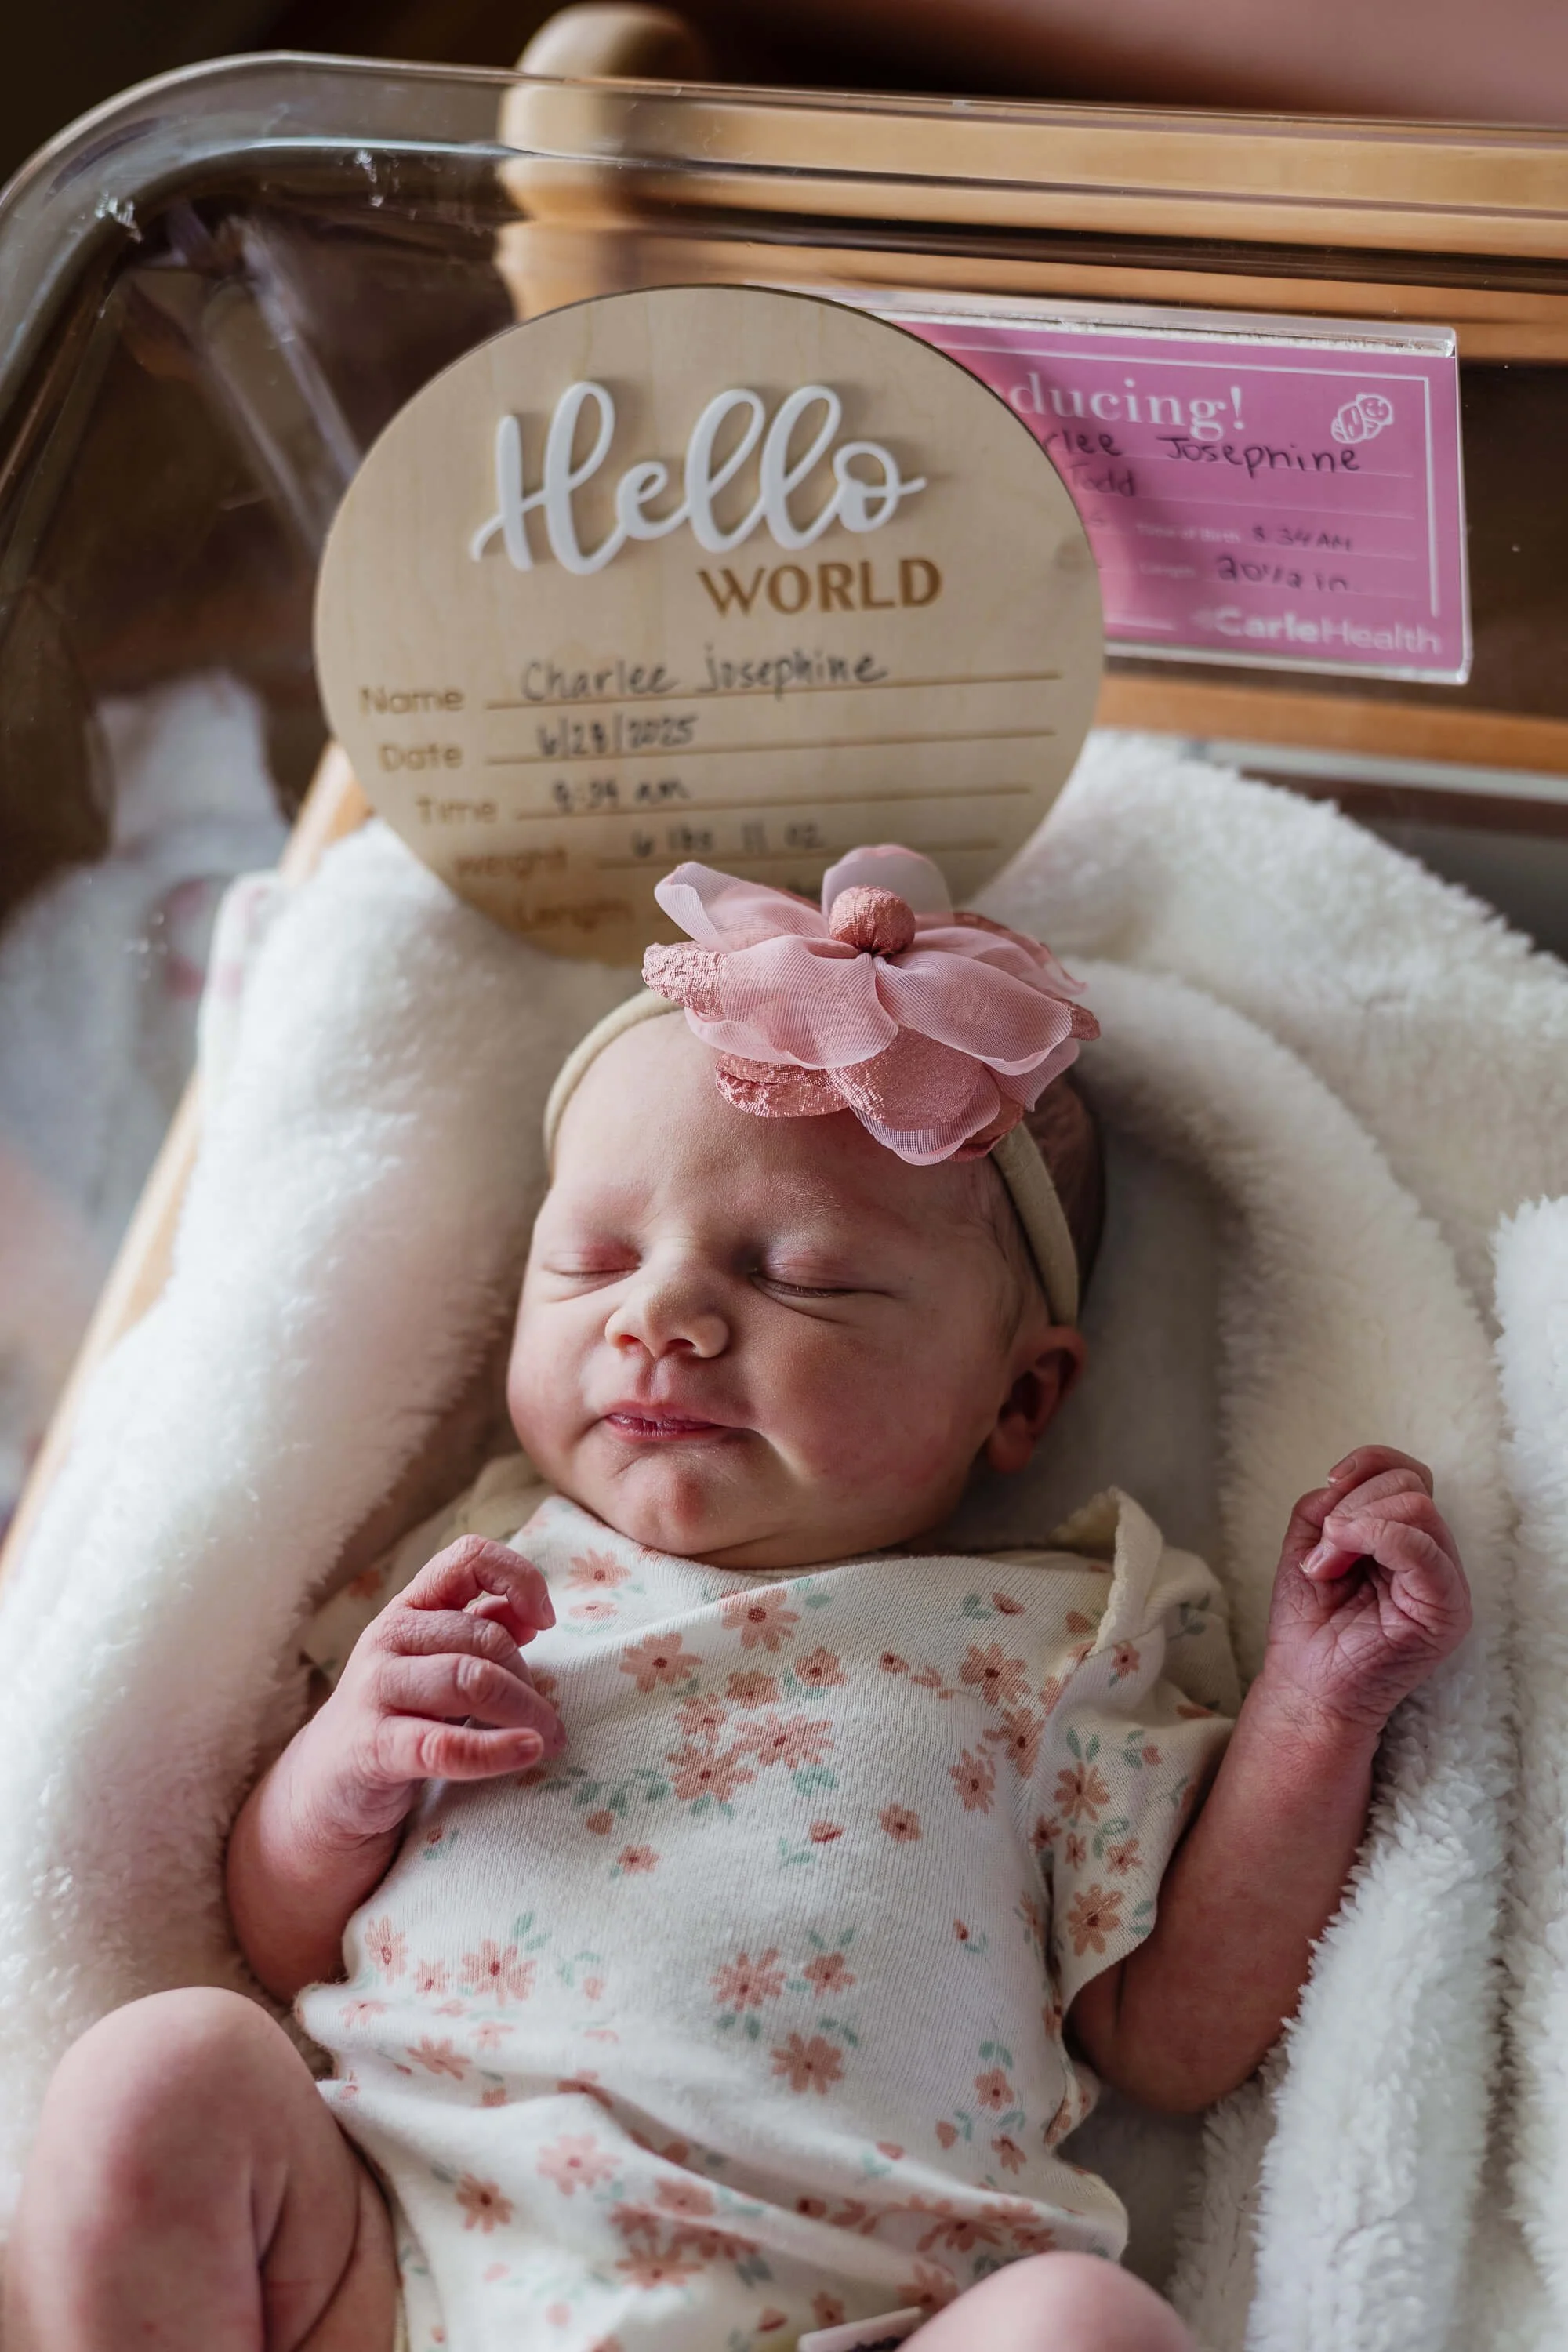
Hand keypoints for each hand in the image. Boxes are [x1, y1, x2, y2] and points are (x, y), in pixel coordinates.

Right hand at [297, 1536, 566, 1847]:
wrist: (328, 1785)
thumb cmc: (398, 1715)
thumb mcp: (436, 1663)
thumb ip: (479, 1631)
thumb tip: (533, 1615)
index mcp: (410, 1607)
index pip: (467, 1558)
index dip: (517, 1578)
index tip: (545, 1622)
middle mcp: (388, 1637)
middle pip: (483, 1636)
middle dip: (528, 1677)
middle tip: (546, 1717)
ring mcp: (375, 1689)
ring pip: (470, 1680)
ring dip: (524, 1710)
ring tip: (548, 1739)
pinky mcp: (373, 1747)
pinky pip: (444, 1745)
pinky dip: (495, 1750)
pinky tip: (527, 1753)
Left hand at [1258, 1445, 1472, 1738]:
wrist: (1306, 1684)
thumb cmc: (1310, 1622)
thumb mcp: (1307, 1544)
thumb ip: (1327, 1505)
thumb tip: (1344, 1481)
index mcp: (1406, 1538)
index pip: (1409, 1474)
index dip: (1369, 1463)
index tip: (1330, 1482)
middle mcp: (1433, 1556)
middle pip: (1411, 1485)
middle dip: (1353, 1504)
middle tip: (1324, 1550)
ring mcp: (1445, 1583)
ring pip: (1417, 1507)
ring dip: (1355, 1523)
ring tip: (1328, 1564)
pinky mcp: (1446, 1609)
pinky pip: (1421, 1548)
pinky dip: (1375, 1536)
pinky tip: (1340, 1559)